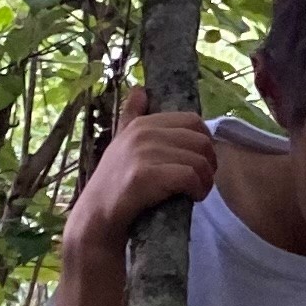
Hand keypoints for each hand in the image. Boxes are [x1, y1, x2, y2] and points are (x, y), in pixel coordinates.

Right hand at [65, 92, 216, 258]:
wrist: (96, 216)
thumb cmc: (114, 183)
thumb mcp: (121, 143)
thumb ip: (132, 116)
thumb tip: (139, 89)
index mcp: (142, 123)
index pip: (192, 121)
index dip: (204, 142)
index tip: (199, 161)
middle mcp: (143, 133)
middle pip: (201, 141)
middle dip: (209, 162)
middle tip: (201, 180)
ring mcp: (144, 153)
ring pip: (199, 160)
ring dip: (205, 180)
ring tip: (197, 191)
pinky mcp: (146, 175)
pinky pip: (190, 176)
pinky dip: (197, 189)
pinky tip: (192, 198)